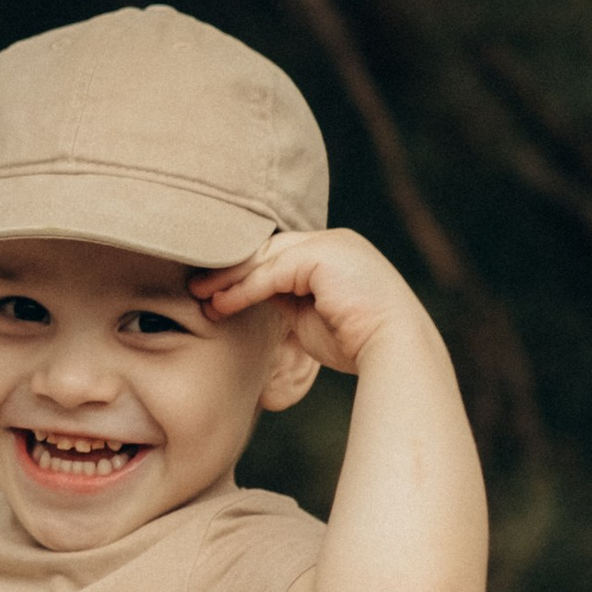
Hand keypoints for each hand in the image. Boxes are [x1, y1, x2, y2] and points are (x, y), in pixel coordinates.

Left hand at [192, 225, 426, 375]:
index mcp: (336, 253)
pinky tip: (219, 303)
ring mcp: (330, 244)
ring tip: (199, 295)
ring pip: (265, 257)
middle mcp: (334, 241)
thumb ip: (287, 299)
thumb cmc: (359, 344)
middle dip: (229, 268)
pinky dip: (241, 289)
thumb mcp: (313, 316)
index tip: (214, 289)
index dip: (246, 270)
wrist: (396, 350)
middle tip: (196, 286)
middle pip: (268, 249)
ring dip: (228, 277)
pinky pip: (270, 272)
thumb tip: (252, 297)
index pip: (281, 254)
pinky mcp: (321, 256)